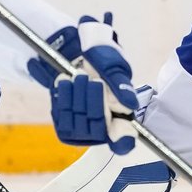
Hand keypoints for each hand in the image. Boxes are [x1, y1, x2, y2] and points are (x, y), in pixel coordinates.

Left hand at [33, 15, 138, 154]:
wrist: (76, 52)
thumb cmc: (102, 61)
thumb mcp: (114, 68)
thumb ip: (121, 85)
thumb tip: (129, 105)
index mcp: (121, 117)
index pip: (123, 140)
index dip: (122, 140)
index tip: (120, 131)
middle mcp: (102, 128)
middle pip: (97, 126)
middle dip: (94, 100)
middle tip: (93, 80)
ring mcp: (81, 128)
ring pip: (78, 121)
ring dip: (77, 95)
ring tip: (80, 76)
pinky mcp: (62, 121)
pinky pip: (61, 114)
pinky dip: (64, 95)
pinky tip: (67, 81)